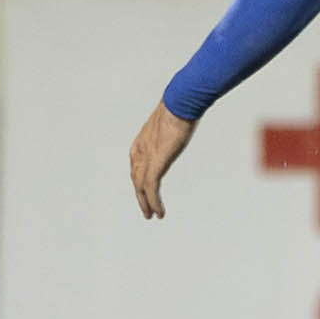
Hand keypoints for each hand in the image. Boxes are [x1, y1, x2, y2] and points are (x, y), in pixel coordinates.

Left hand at [128, 102, 196, 219]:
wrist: (180, 102)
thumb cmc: (180, 105)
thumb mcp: (173, 119)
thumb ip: (173, 126)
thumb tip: (183, 120)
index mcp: (143, 140)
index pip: (136, 164)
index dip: (139, 179)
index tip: (143, 189)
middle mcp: (141, 149)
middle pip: (136, 177)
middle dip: (140, 195)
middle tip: (146, 209)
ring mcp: (147, 156)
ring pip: (141, 187)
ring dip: (146, 203)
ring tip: (151, 215)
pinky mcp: (156, 163)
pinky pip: (151, 188)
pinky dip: (153, 202)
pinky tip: (159, 212)